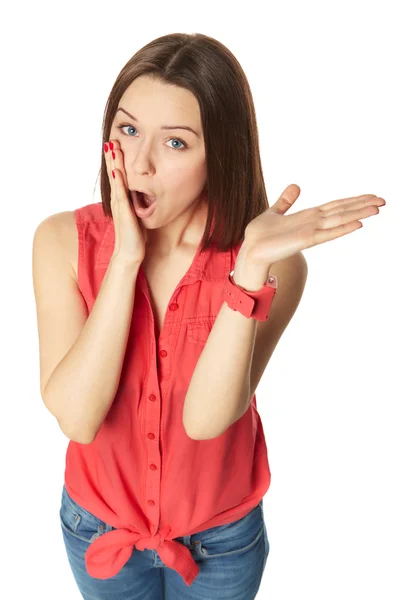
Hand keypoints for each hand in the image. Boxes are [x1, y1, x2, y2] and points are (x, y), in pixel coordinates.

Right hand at [104, 139, 146, 264]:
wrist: (130, 253)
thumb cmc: (135, 237)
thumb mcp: (138, 216)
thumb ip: (138, 205)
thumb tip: (146, 196)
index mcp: (121, 200)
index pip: (118, 176)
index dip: (117, 161)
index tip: (116, 146)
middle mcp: (118, 199)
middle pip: (114, 173)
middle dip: (112, 156)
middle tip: (110, 139)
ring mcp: (119, 205)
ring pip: (115, 178)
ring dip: (113, 162)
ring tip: (111, 146)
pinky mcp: (123, 211)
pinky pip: (120, 192)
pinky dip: (118, 180)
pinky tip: (116, 169)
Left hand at [241, 184, 385, 268]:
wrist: (250, 250)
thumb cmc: (261, 235)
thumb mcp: (274, 212)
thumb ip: (286, 201)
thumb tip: (296, 186)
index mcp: (308, 217)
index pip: (335, 206)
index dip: (353, 200)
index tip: (371, 196)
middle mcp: (313, 223)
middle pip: (343, 211)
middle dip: (362, 206)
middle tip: (384, 201)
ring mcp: (311, 232)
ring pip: (340, 220)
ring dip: (359, 214)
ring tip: (377, 208)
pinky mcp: (306, 240)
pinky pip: (328, 233)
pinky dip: (343, 229)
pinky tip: (358, 224)